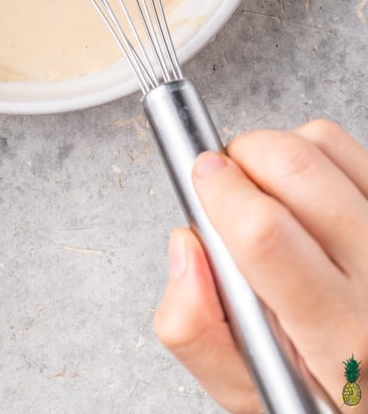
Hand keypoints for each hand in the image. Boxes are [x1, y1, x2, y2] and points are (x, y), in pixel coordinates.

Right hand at [153, 120, 367, 412]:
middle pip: (295, 167)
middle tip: (225, 181)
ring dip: (275, 150)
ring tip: (265, 189)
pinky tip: (302, 189)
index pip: (265, 234)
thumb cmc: (322, 388)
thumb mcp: (247, 389)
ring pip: (322, 144)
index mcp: (337, 337)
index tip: (201, 179)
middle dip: (240, 156)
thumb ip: (195, 328)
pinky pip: (347, 147)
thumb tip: (186, 247)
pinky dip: (312, 151)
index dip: (220, 190)